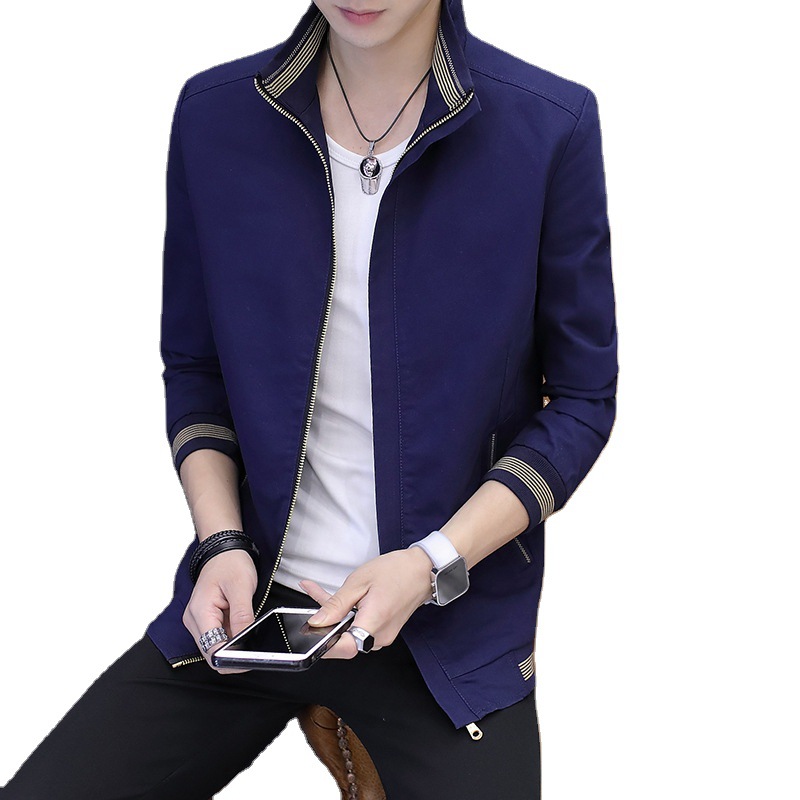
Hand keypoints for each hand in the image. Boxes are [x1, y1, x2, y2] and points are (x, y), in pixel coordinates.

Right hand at [182, 549, 257, 673]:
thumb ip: (242, 616)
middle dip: (233, 656)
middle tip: (256, 653)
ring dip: (233, 647)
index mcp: (200, 611)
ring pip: (215, 647)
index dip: (231, 659)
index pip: (212, 650)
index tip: (249, 661)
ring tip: (251, 640)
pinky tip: (244, 632)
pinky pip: (219, 637)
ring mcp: (199, 621)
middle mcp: (194, 620)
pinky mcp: (206, 620)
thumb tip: (244, 643)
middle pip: (212, 652)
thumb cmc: (230, 563)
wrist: (223, 550)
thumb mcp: (242, 587)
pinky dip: (232, 639)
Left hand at [299, 547, 433, 658]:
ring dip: (337, 616)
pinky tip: (341, 600)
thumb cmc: (396, 571)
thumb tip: (317, 622)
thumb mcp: (359, 581)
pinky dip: (349, 615)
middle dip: (326, 621)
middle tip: (312, 599)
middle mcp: (380, 636)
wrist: (423, 570)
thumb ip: (336, 605)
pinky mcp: (384, 631)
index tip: (309, 634)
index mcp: (374, 622)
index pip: (344, 648)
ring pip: (351, 632)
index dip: (323, 645)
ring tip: (323, 593)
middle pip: (344, 639)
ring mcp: (383, 636)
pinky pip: (360, 628)